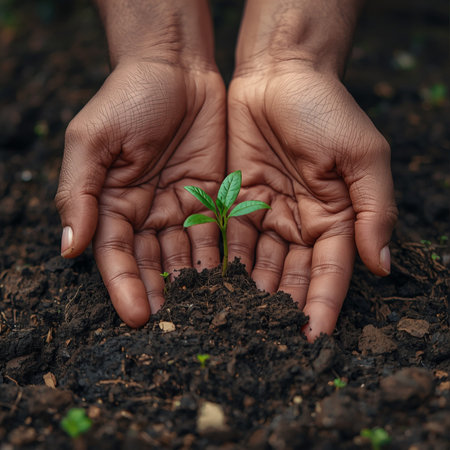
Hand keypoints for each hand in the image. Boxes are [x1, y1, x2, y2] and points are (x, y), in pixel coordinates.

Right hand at [56, 60, 224, 326]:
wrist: (176, 68)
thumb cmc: (128, 98)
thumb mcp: (93, 140)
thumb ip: (81, 193)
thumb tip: (69, 249)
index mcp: (114, 205)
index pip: (117, 255)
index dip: (125, 285)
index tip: (137, 315)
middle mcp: (148, 214)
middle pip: (154, 263)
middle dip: (165, 294)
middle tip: (180, 328)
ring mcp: (182, 208)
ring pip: (189, 254)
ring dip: (199, 285)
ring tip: (213, 314)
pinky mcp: (214, 198)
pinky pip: (219, 232)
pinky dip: (225, 257)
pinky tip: (236, 282)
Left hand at [227, 63, 396, 339]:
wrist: (279, 73)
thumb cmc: (325, 109)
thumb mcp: (361, 156)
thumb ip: (373, 210)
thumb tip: (381, 264)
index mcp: (335, 217)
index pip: (330, 271)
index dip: (324, 303)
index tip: (315, 336)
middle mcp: (300, 222)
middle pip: (291, 275)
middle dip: (281, 307)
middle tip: (265, 339)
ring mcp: (267, 213)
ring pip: (258, 264)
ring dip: (249, 293)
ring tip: (234, 323)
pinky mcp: (236, 200)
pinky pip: (229, 239)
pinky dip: (223, 264)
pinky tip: (212, 288)